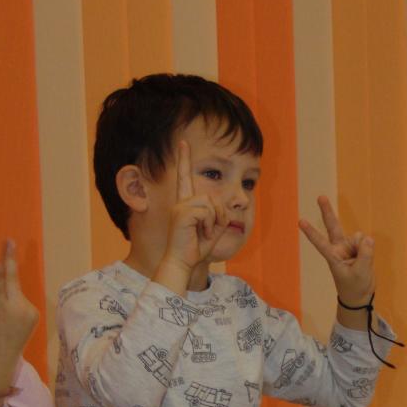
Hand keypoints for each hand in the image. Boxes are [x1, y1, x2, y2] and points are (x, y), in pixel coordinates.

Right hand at [0, 240, 38, 361]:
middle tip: (9, 241)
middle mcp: (19, 310)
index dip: (2, 265)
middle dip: (10, 261)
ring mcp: (30, 313)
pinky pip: (22, 301)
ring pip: (16, 291)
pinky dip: (14, 301)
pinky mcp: (35, 315)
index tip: (5, 248)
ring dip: (8, 291)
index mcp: (2, 309)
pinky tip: (11, 316)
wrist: (1, 359)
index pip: (1, 282)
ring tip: (1, 312)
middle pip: (12, 280)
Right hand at [163, 140, 227, 273]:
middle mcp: (181, 202)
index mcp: (186, 204)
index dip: (184, 160)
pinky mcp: (182, 213)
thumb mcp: (213, 230)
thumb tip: (226, 208)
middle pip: (212, 196)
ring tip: (204, 233)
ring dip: (214, 221)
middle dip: (219, 215)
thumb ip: (220, 216)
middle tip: (209, 232)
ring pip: (211, 203)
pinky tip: (202, 234)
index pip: (185, 178)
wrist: (182, 263)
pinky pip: (207, 212)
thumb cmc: (196, 249)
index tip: (184, 143)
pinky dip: (209, 225)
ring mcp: (180, 207)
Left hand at [299, 196, 374, 304]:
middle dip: (327, 211)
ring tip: (363, 264)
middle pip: (333, 226)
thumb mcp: (360, 273)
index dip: (311, 232)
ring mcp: (349, 246)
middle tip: (320, 197)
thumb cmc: (354, 287)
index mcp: (333, 256)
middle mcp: (339, 248)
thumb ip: (365, 255)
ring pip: (358, 237)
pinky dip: (369, 249)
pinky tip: (367, 260)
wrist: (360, 296)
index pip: (320, 242)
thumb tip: (368, 237)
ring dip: (364, 247)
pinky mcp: (359, 247)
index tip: (300, 221)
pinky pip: (366, 242)